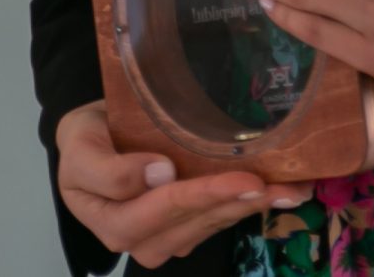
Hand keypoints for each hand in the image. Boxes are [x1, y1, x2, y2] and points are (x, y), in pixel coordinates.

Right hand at [53, 101, 303, 267]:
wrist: (93, 136)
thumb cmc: (87, 139)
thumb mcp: (81, 147)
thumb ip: (108, 170)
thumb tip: (159, 174)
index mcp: (112, 221)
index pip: (161, 210)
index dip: (202, 195)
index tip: (243, 179)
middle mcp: (141, 238)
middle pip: (196, 222)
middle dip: (239, 203)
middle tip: (281, 186)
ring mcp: (168, 235)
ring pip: (215, 223)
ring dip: (255, 206)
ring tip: (292, 188)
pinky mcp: (189, 226)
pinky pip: (221, 217)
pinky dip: (253, 203)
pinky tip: (285, 189)